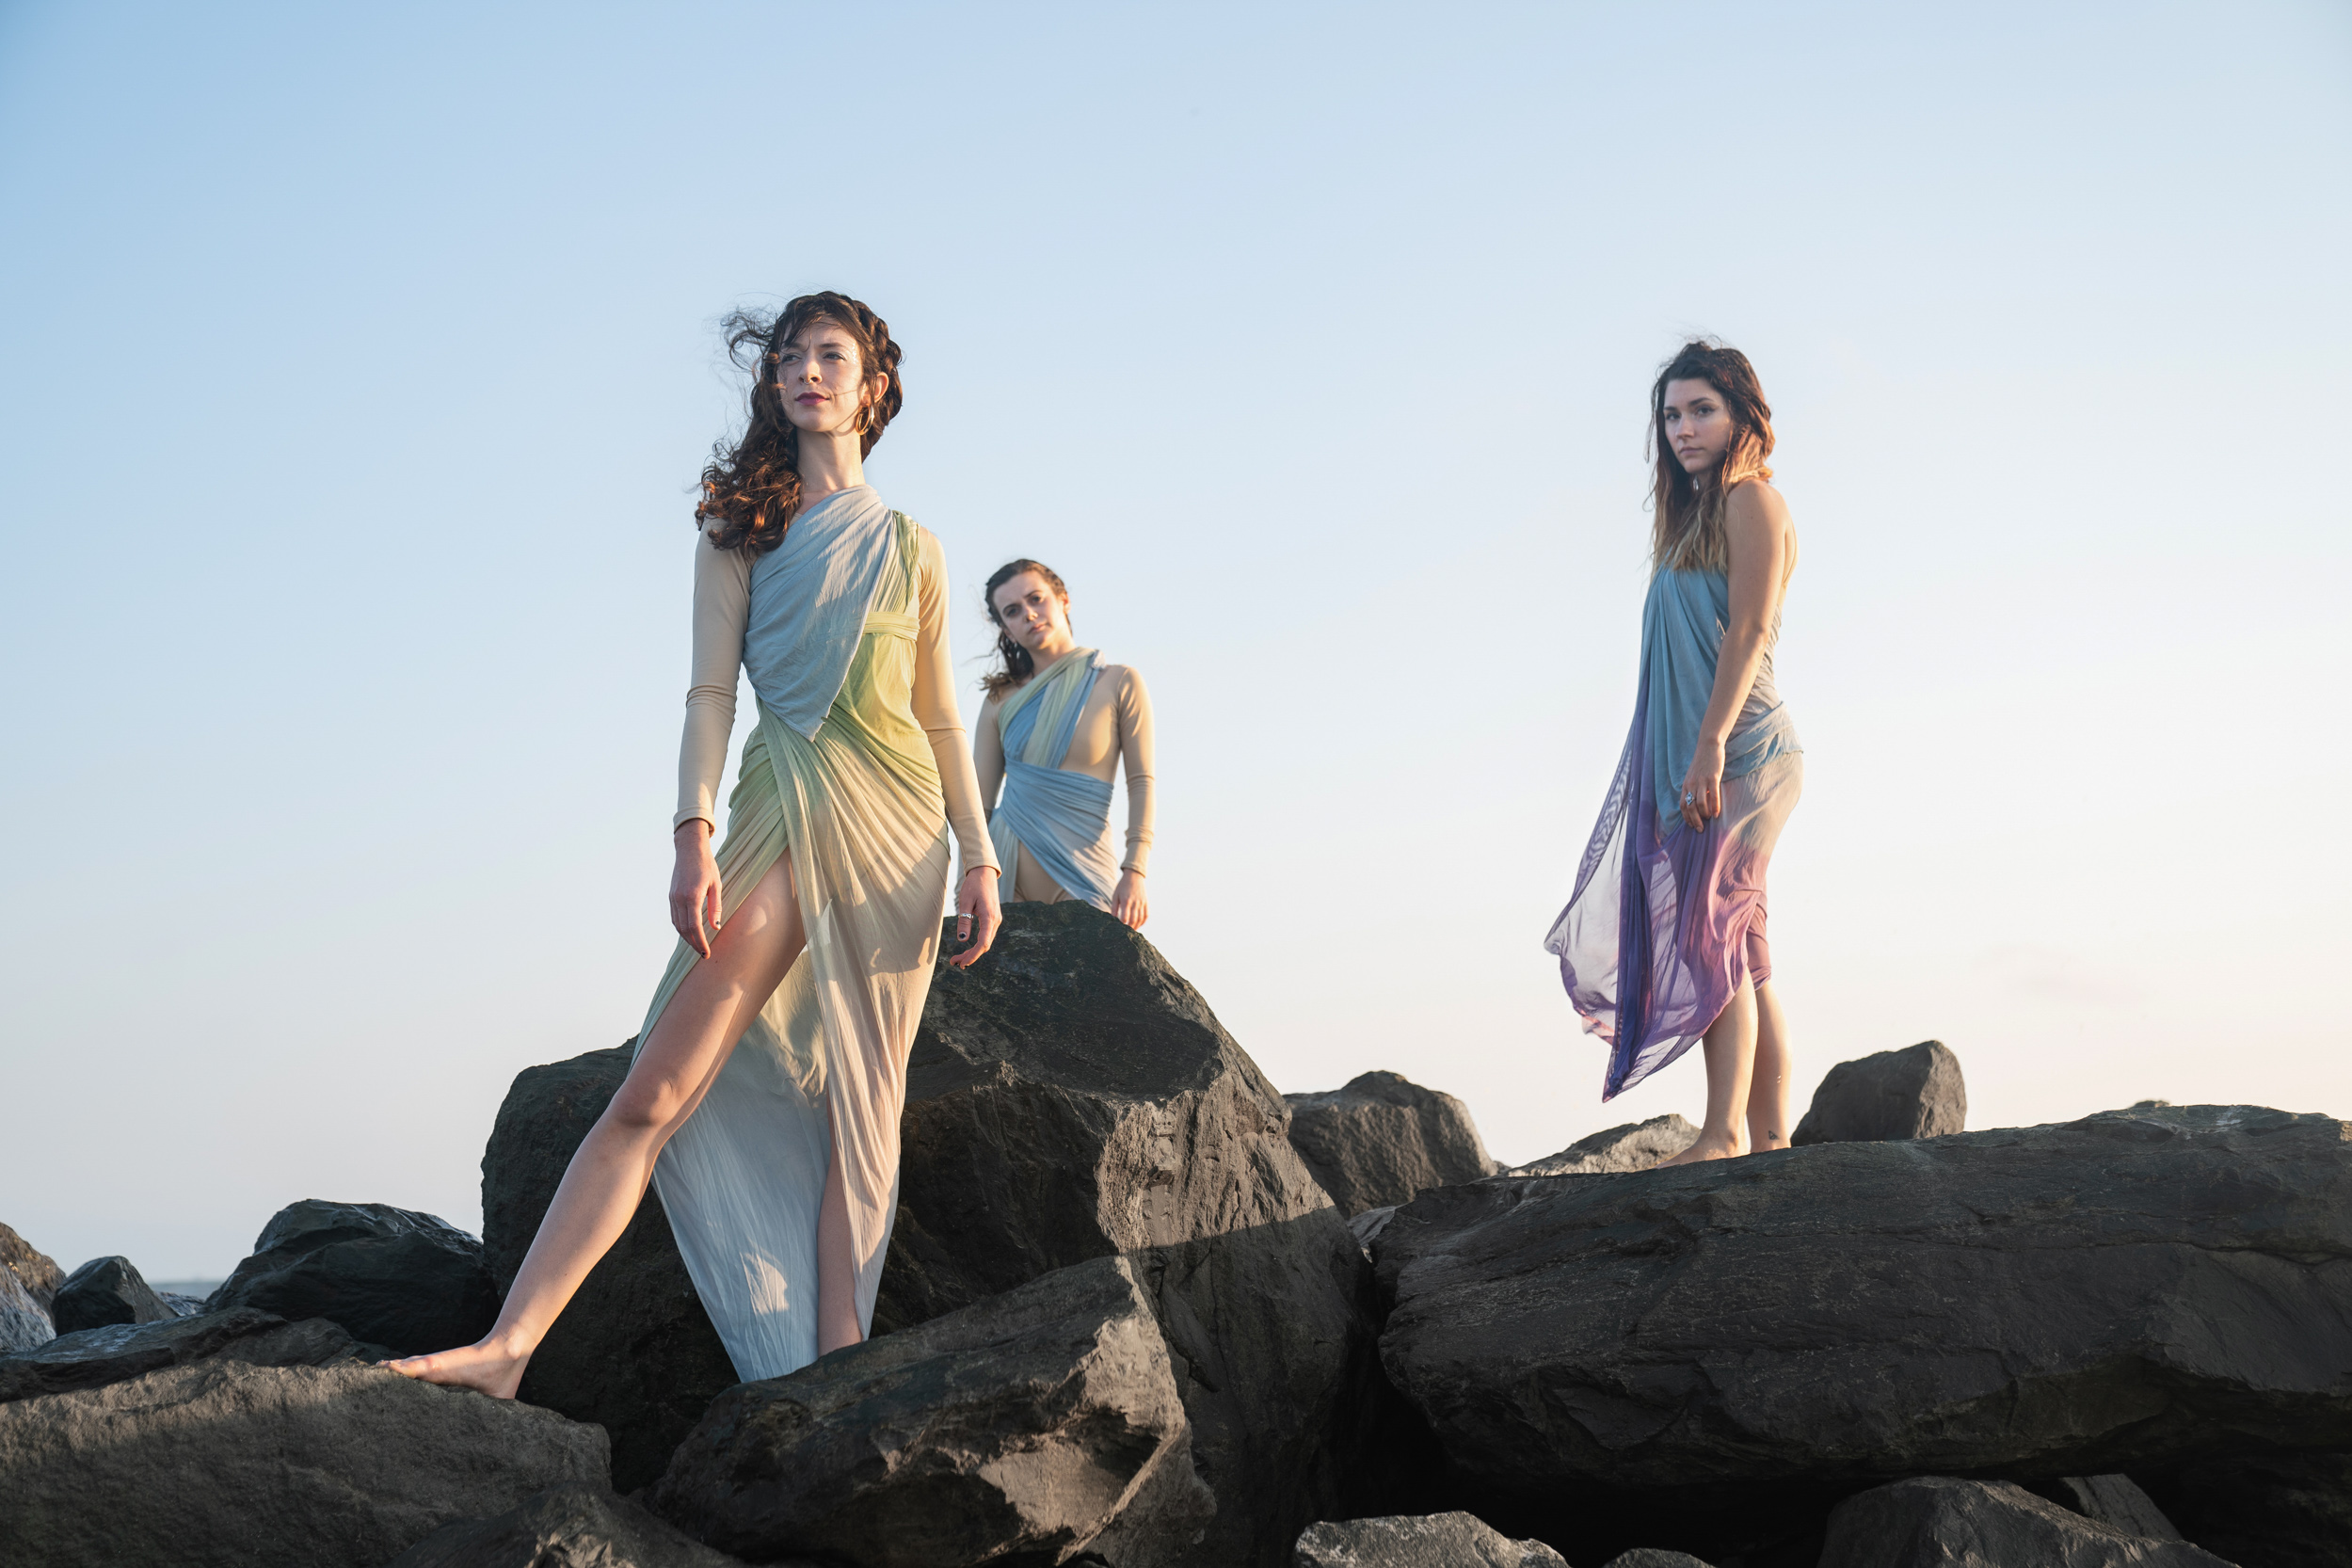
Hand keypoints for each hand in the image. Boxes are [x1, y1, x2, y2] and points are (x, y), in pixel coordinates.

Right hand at [670, 821, 721, 957]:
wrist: (690, 849)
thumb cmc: (707, 866)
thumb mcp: (716, 885)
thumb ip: (715, 907)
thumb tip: (715, 927)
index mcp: (692, 896)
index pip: (694, 927)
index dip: (700, 942)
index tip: (706, 953)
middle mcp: (679, 899)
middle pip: (683, 929)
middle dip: (693, 944)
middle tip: (703, 954)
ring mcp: (672, 898)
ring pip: (677, 925)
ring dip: (686, 938)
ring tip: (697, 946)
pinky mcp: (671, 896)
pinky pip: (674, 917)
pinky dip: (681, 928)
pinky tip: (689, 933)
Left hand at [948, 866, 1000, 968]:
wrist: (984, 873)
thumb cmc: (973, 885)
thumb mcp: (965, 902)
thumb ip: (964, 921)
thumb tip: (962, 940)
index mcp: (989, 917)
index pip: (983, 943)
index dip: (973, 955)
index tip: (962, 963)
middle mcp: (995, 921)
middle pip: (984, 946)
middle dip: (970, 956)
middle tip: (955, 963)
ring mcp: (995, 920)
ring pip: (986, 942)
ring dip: (973, 952)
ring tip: (958, 958)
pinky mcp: (993, 918)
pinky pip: (986, 936)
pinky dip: (977, 944)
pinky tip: (967, 948)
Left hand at [1110, 869, 1147, 929]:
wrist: (1134, 876)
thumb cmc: (1122, 886)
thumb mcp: (1116, 895)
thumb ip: (1114, 908)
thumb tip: (1112, 919)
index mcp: (1126, 901)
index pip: (1125, 917)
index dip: (1122, 924)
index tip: (1118, 928)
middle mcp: (1135, 903)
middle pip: (1134, 920)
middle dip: (1129, 928)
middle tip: (1125, 933)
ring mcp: (1142, 903)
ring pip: (1140, 919)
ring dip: (1136, 926)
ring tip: (1131, 931)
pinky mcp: (1146, 902)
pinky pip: (1146, 915)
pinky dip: (1143, 922)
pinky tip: (1138, 925)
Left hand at [1679, 739, 1725, 831]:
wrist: (1708, 746)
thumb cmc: (1702, 762)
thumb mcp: (1692, 776)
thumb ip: (1692, 787)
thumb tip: (1695, 801)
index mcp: (1685, 785)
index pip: (1682, 805)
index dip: (1686, 817)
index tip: (1691, 826)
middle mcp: (1691, 784)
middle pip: (1690, 807)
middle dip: (1695, 820)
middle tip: (1700, 829)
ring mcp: (1701, 781)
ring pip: (1700, 803)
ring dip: (1704, 814)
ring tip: (1708, 819)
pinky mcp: (1712, 777)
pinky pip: (1713, 795)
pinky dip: (1714, 806)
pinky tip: (1717, 813)